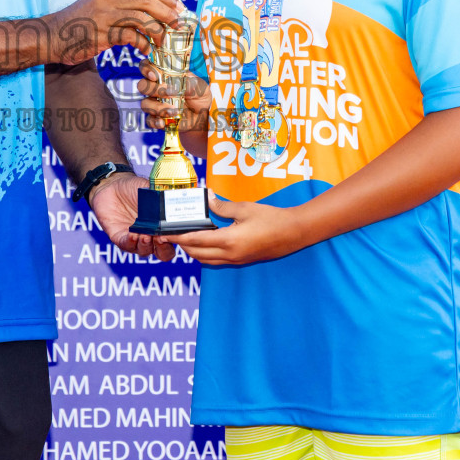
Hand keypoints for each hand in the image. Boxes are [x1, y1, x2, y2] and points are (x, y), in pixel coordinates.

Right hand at [45, 0, 182, 65]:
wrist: (51, 36)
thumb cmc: (77, 24)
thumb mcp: (99, 6)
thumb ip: (120, 5)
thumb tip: (147, 10)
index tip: (178, 7)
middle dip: (168, 11)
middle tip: (179, 23)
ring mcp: (104, 16)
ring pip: (141, 17)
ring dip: (158, 29)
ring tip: (164, 40)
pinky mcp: (101, 34)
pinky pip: (130, 37)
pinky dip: (143, 44)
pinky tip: (146, 50)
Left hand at [87, 171, 175, 261]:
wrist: (112, 186)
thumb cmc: (134, 188)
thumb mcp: (150, 191)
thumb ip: (161, 197)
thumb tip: (172, 198)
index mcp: (162, 226)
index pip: (174, 240)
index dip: (176, 240)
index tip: (173, 232)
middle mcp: (151, 236)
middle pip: (163, 253)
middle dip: (163, 248)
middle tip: (160, 238)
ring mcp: (136, 239)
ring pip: (144, 251)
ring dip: (146, 245)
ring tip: (145, 235)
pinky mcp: (120, 239)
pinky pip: (127, 246)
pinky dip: (131, 242)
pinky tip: (133, 234)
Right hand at [137, 61, 210, 130]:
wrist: (202, 117)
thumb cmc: (199, 97)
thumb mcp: (201, 87)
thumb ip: (191, 84)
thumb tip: (179, 86)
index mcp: (164, 75)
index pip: (147, 67)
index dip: (146, 69)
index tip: (154, 75)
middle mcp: (156, 88)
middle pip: (142, 85)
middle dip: (154, 89)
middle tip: (171, 93)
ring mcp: (155, 103)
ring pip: (145, 103)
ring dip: (158, 107)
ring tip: (175, 111)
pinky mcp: (156, 118)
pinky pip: (148, 120)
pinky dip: (155, 122)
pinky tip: (163, 122)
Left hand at [163, 196, 306, 265]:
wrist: (294, 233)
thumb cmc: (271, 219)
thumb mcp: (245, 208)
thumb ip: (222, 206)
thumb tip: (207, 198)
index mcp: (229, 241)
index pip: (196, 240)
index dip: (179, 237)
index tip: (165, 234)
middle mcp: (230, 255)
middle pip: (197, 253)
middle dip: (183, 245)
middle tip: (173, 234)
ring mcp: (237, 260)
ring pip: (206, 260)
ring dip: (194, 250)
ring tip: (186, 237)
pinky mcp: (242, 260)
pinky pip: (217, 260)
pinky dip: (206, 253)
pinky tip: (206, 241)